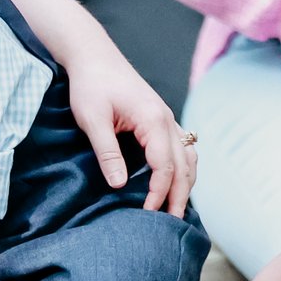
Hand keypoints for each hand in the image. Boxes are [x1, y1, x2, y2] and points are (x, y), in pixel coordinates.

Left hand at [63, 50, 194, 215]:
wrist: (93, 56)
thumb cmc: (91, 85)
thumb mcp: (93, 120)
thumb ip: (108, 152)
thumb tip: (119, 185)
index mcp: (153, 119)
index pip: (165, 165)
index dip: (158, 193)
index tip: (147, 214)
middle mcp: (167, 119)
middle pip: (184, 165)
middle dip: (181, 196)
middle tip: (173, 225)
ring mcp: (167, 118)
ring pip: (189, 156)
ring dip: (187, 183)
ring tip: (178, 208)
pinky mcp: (161, 119)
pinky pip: (183, 147)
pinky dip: (184, 168)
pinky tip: (177, 182)